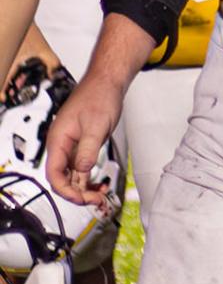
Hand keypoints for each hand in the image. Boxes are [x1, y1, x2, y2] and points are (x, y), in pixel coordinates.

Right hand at [44, 71, 121, 207]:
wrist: (107, 82)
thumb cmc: (99, 97)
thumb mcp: (97, 125)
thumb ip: (88, 149)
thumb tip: (82, 170)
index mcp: (58, 140)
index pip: (54, 174)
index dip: (66, 190)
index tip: (82, 198)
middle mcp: (62, 145)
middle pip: (63, 178)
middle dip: (77, 193)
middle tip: (97, 200)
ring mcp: (72, 146)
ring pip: (73, 175)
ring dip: (84, 188)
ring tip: (101, 196)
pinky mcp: (82, 146)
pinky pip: (81, 168)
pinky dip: (89, 179)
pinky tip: (100, 185)